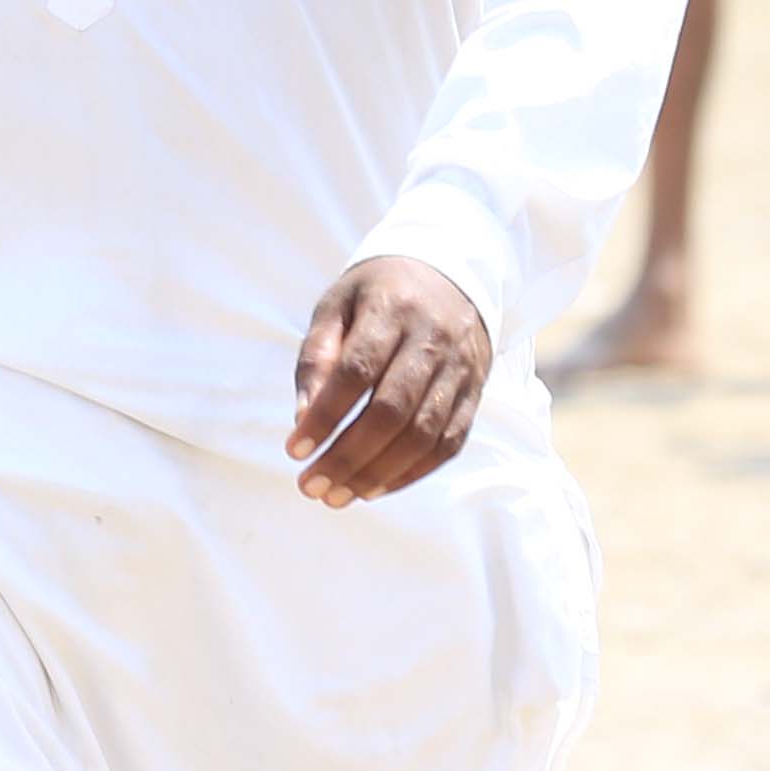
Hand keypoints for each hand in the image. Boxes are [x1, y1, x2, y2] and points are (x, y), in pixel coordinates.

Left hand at [287, 254, 488, 507]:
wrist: (452, 274)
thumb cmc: (380, 294)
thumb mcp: (339, 304)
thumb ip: (318, 355)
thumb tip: (302, 416)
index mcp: (392, 309)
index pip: (357, 370)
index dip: (325, 415)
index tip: (294, 449)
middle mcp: (433, 339)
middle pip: (392, 410)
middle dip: (347, 456)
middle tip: (311, 486)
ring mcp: (460, 369)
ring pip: (423, 434)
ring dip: (377, 473)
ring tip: (338, 495)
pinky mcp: (475, 393)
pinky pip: (448, 443)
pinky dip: (411, 473)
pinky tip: (375, 487)